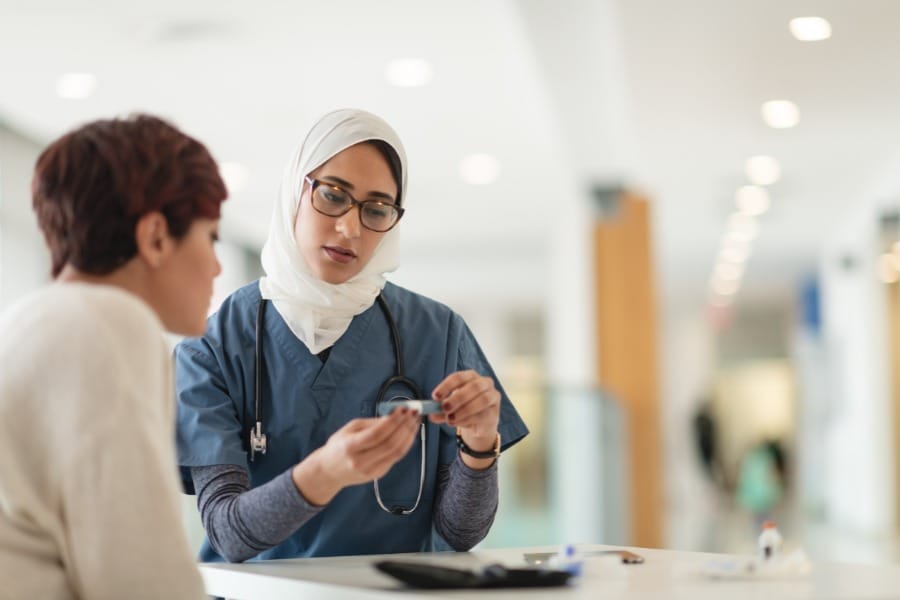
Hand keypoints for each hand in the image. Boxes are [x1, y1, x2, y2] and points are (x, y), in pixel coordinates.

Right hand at [292, 408, 419, 504]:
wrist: (329, 471)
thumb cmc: (338, 447)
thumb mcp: (350, 428)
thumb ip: (372, 423)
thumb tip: (393, 416)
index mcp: (350, 447)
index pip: (377, 434)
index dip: (393, 421)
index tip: (403, 409)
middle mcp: (361, 461)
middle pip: (391, 444)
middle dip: (405, 426)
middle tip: (413, 413)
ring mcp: (371, 470)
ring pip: (397, 452)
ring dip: (409, 435)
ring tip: (414, 421)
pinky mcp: (378, 474)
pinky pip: (396, 457)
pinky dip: (405, 444)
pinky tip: (408, 433)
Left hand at [429, 370, 499, 465]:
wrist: (478, 426)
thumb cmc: (464, 410)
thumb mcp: (449, 408)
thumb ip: (440, 410)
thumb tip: (431, 414)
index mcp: (471, 376)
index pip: (459, 377)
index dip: (447, 386)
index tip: (436, 396)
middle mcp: (485, 383)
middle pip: (473, 386)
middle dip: (457, 398)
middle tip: (445, 408)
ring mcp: (493, 397)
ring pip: (482, 400)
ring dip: (464, 410)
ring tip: (450, 418)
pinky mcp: (494, 413)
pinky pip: (482, 415)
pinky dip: (467, 419)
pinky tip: (457, 423)